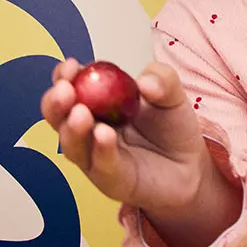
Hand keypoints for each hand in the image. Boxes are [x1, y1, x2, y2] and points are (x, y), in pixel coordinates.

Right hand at [41, 58, 209, 213]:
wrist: (191, 164)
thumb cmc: (172, 128)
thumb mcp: (173, 95)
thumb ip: (163, 80)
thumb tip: (145, 82)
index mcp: (98, 104)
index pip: (72, 88)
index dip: (64, 77)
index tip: (69, 65)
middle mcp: (89, 131)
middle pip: (60, 119)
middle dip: (56, 103)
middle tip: (64, 90)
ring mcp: (96, 158)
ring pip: (74, 146)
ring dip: (73, 129)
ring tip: (80, 112)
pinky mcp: (112, 181)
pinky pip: (102, 165)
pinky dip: (101, 149)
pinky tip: (104, 134)